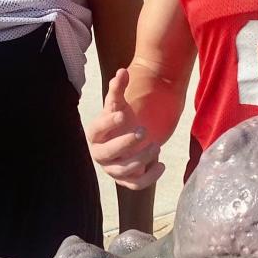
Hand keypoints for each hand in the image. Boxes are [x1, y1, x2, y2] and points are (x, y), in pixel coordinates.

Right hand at [86, 68, 164, 189]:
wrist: (126, 138)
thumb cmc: (120, 120)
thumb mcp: (119, 104)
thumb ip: (118, 88)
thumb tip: (121, 72)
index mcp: (95, 133)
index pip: (97, 129)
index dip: (108, 123)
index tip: (123, 114)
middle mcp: (100, 153)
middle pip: (108, 153)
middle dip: (126, 143)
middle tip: (144, 130)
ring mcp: (112, 169)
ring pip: (123, 170)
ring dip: (141, 159)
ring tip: (157, 145)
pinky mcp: (125, 180)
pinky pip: (135, 185)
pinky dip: (149, 178)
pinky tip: (161, 165)